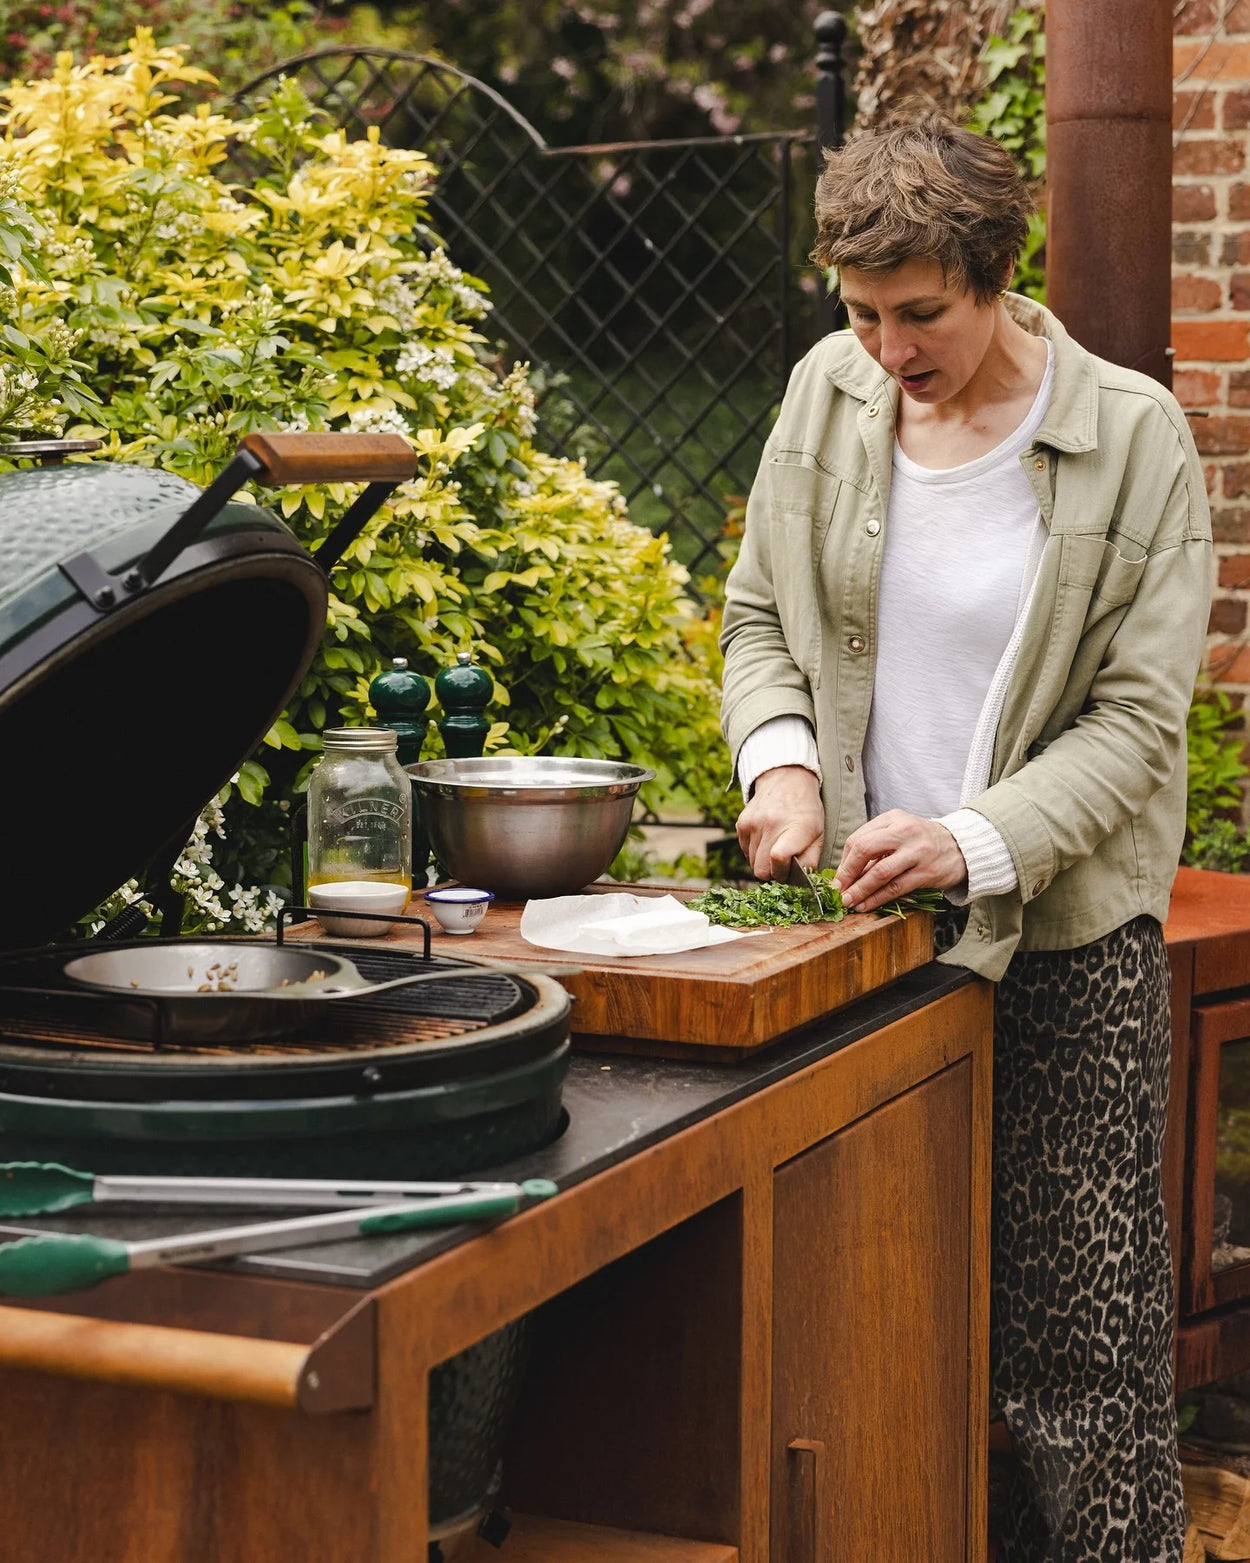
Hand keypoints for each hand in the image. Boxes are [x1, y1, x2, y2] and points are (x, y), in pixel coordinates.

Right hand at [735, 766, 824, 880]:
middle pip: (760, 869)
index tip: (788, 872)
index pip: (778, 859)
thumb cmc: (806, 812)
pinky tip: (766, 840)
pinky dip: (755, 852)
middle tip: (782, 864)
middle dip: (772, 873)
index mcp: (795, 828)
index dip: (782, 873)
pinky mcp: (741, 824)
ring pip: (751, 863)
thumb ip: (810, 861)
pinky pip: (745, 851)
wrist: (787, 780)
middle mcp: (770, 825)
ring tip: (775, 848)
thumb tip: (797, 882)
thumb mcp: (818, 835)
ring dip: (763, 862)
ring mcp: (753, 824)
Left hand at [835, 809, 965, 912]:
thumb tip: (846, 873)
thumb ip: (876, 846)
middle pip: (865, 849)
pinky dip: (877, 898)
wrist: (961, 847)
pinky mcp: (927, 872)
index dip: (844, 861)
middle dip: (847, 873)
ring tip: (849, 901)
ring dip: (860, 890)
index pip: (858, 838)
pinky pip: (896, 887)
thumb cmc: (923, 841)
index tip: (837, 878)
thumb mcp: (899, 832)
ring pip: (880, 872)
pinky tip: (867, 905)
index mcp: (893, 818)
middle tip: (838, 890)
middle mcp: (904, 831)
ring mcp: (917, 851)